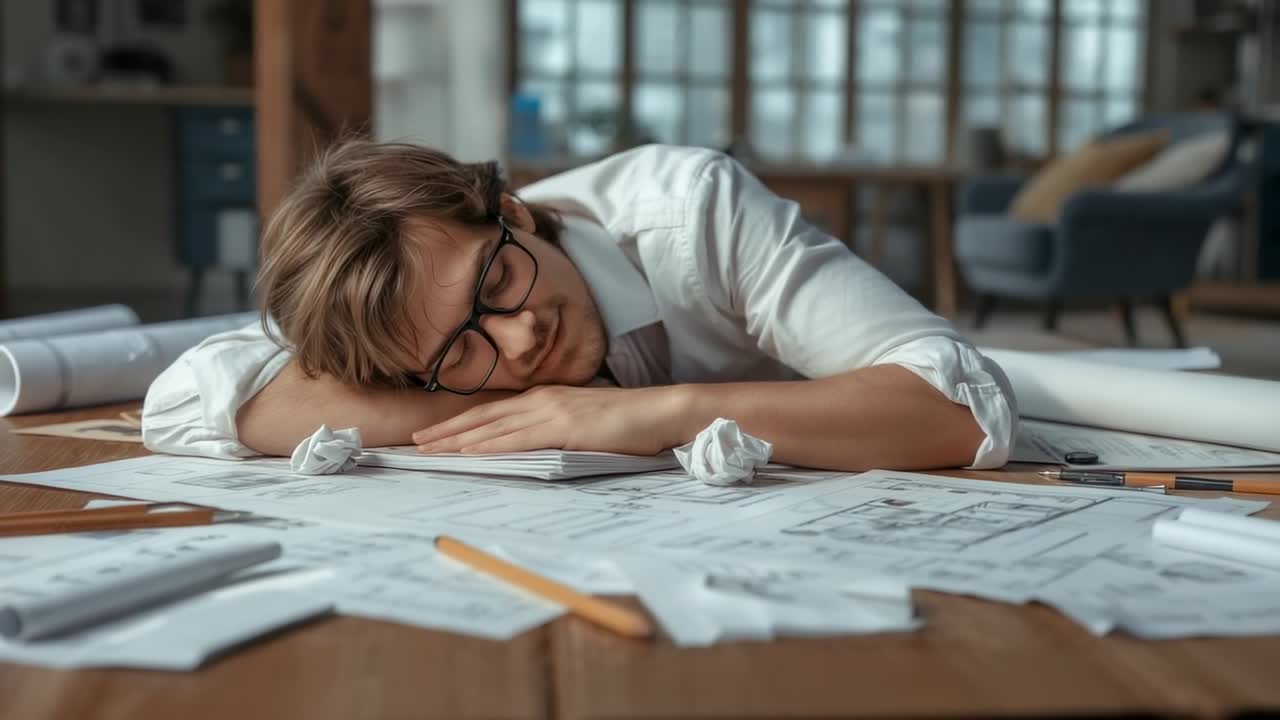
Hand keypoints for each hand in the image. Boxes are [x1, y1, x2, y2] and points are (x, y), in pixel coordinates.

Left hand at [411, 385, 686, 455]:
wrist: (662, 411)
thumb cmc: (631, 422)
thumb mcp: (586, 423)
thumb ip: (559, 429)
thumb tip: (538, 445)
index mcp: (547, 398)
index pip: (494, 411)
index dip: (462, 421)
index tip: (435, 431)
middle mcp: (542, 399)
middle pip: (483, 415)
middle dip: (446, 428)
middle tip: (414, 441)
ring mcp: (551, 411)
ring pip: (492, 426)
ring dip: (457, 438)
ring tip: (428, 448)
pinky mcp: (563, 427)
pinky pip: (516, 438)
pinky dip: (488, 444)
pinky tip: (467, 452)